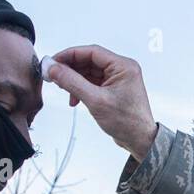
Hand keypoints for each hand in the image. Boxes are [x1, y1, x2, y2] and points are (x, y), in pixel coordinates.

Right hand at [46, 45, 157, 159]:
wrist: (140, 141)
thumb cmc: (127, 122)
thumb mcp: (95, 101)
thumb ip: (72, 82)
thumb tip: (54, 69)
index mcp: (123, 66)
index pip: (91, 52)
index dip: (69, 55)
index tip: (53, 61)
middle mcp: (121, 69)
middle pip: (89, 61)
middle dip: (70, 69)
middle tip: (54, 76)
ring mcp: (117, 79)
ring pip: (89, 72)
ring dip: (74, 80)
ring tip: (64, 90)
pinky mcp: (113, 90)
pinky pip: (93, 83)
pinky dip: (81, 89)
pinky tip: (74, 99)